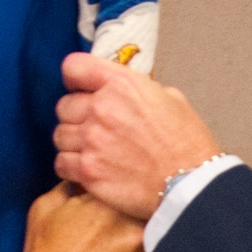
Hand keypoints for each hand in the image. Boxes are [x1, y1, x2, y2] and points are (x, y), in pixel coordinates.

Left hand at [54, 53, 221, 219]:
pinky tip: (87, 170)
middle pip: (63, 105)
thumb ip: (139, 91)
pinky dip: (70, 167)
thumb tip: (124, 94)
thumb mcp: (170, 99)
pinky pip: (60, 163)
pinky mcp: (88, 171)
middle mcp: (102, 108)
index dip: (75, 80)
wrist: (191, 184)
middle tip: (92, 129)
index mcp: (122, 84)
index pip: (74, 67)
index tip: (80, 89)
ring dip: (72, 143)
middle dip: (75, 117)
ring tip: (92, 152)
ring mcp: (92, 140)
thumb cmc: (187, 145)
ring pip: (60, 136)